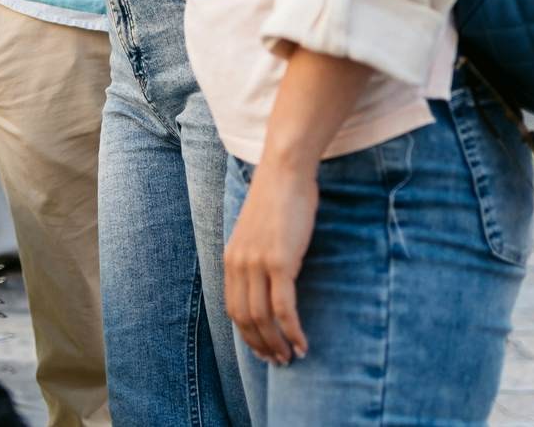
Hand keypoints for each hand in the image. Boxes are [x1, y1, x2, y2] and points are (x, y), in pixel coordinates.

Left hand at [225, 160, 315, 365]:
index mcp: (231, 259)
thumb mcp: (258, 231)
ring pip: (263, 319)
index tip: (262, 349)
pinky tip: (302, 344)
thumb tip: (270, 280)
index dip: (247, 334)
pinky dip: (292, 331)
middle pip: (245, 319)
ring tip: (291, 358)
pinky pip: (283, 308)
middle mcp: (239, 264)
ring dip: (277, 344)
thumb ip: (257, 256)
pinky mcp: (280, 262)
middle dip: (261, 345)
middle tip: (278, 361)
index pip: (233, 309)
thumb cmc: (278, 198)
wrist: (285, 171)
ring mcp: (257, 264)